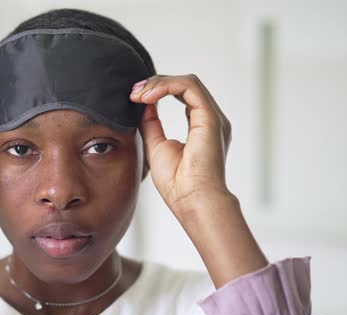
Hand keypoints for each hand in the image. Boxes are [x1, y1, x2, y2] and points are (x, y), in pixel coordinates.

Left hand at [130, 74, 267, 286]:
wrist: (192, 201)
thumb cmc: (178, 184)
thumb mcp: (156, 146)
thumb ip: (152, 124)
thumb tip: (143, 104)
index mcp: (202, 126)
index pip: (182, 96)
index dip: (157, 91)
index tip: (134, 97)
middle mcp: (210, 120)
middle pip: (184, 85)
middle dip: (155, 83)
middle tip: (133, 92)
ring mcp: (213, 118)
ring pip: (187, 82)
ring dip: (159, 83)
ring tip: (138, 94)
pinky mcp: (211, 118)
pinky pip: (189, 87)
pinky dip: (167, 86)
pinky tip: (148, 96)